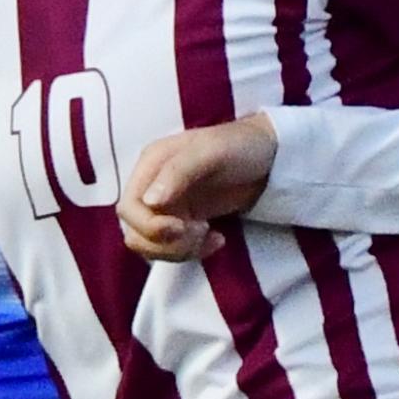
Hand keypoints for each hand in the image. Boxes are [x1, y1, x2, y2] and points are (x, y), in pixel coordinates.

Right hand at [121, 111, 277, 261]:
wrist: (270, 157)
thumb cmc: (241, 146)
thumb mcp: (211, 152)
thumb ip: (178, 172)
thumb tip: (150, 202)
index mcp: (151, 165)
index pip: (128, 208)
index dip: (149, 226)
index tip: (180, 228)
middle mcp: (152, 187)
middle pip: (135, 232)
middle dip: (165, 243)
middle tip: (200, 232)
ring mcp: (167, 207)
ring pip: (152, 246)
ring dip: (179, 251)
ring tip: (212, 236)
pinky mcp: (183, 222)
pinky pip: (173, 249)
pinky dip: (193, 252)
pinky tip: (218, 241)